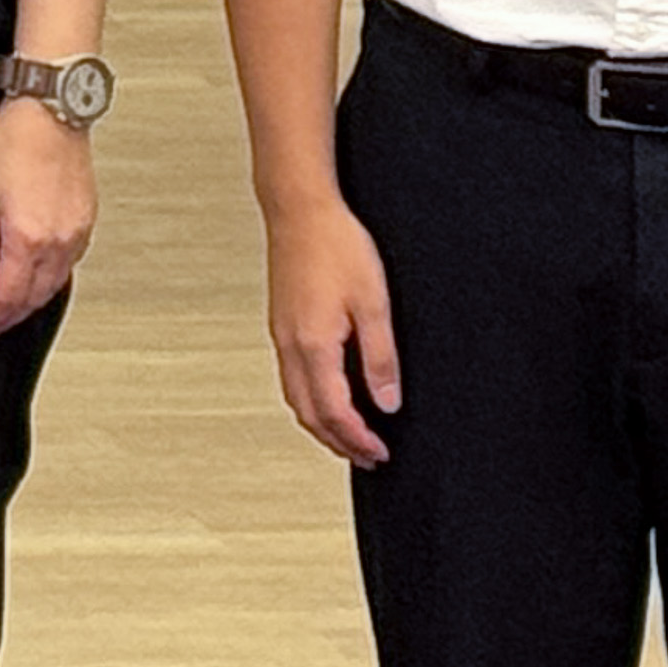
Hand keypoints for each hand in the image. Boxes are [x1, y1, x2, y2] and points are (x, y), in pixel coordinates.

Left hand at [0, 98, 94, 338]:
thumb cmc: (14, 141)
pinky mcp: (87, 222)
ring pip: (54, 286)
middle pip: (33, 298)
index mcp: (27, 237)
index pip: (7, 296)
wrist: (51, 110)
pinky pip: (69, 266)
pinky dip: (50, 281)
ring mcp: (77, 233)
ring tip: (8, 310)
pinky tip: (35, 279)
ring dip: (31, 303)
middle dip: (9, 317)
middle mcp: (58, 241)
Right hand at [262, 194, 402, 466]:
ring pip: (295, 398)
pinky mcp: (280, 323)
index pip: (334, 412)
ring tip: (349, 437)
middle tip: (368, 457)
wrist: (299, 208)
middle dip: (338, 443)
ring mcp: (280, 335)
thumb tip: (387, 403)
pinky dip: (310, 401)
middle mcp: (290, 345)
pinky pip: (290, 377)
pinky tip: (328, 395)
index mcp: (314, 344)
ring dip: (321, 425)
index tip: (381, 454)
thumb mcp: (374, 302)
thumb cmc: (336, 245)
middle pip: (308, 414)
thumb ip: (381, 358)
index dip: (358, 440)